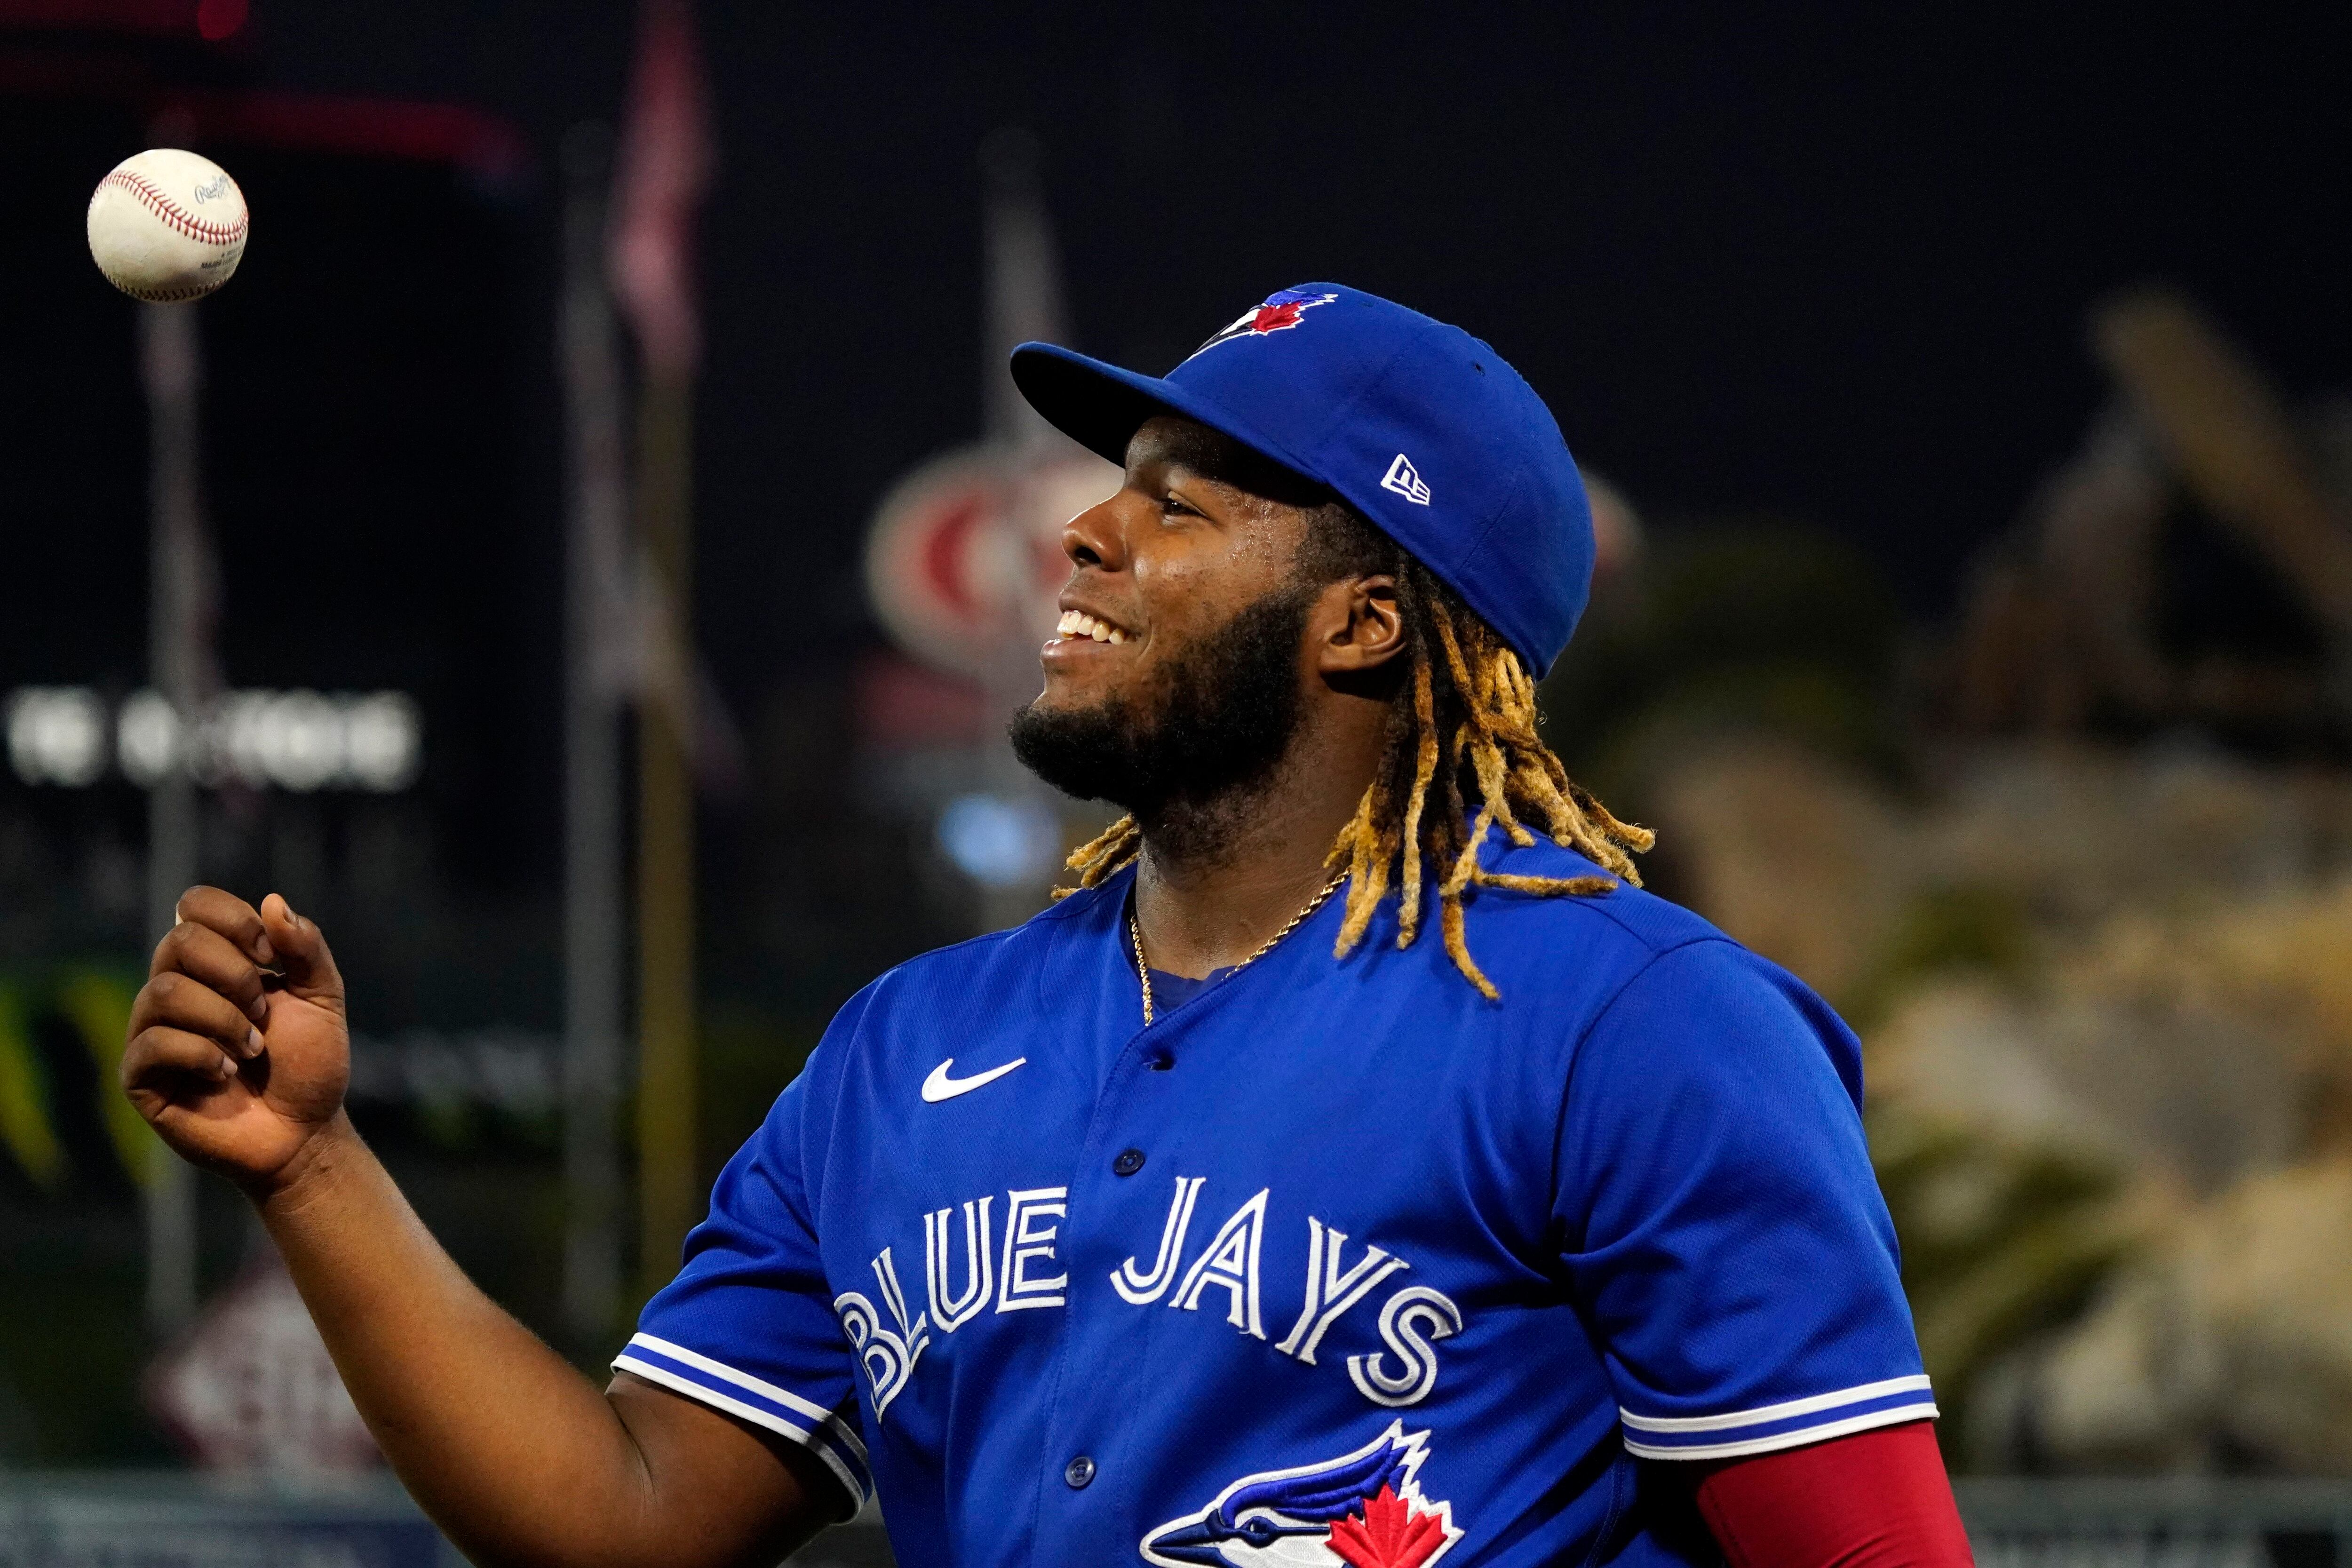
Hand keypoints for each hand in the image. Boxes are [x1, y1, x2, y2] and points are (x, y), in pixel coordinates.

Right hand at [123, 887, 351, 1192]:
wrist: (305, 1132)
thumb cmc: (310, 1064)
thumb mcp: (322, 998)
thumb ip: (304, 948)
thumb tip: (271, 901)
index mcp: (214, 962)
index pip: (193, 905)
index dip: (233, 921)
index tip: (270, 957)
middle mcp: (175, 988)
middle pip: (179, 942)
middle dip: (235, 974)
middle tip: (264, 1012)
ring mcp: (152, 1030)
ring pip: (164, 992)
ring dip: (223, 1019)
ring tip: (252, 1050)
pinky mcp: (141, 1075)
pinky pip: (152, 1043)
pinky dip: (201, 1054)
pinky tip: (225, 1074)